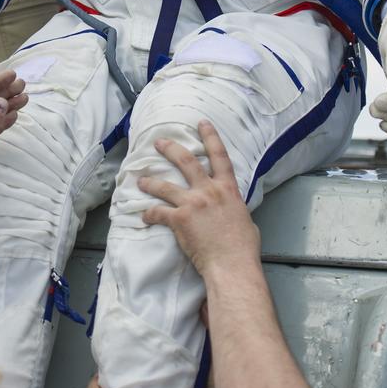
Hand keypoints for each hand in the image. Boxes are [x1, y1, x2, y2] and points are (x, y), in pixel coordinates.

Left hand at [138, 120, 259, 278]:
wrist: (232, 264)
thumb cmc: (243, 247)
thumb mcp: (245, 220)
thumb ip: (235, 209)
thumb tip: (232, 210)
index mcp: (228, 189)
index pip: (219, 156)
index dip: (210, 136)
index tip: (201, 123)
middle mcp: (209, 191)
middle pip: (186, 162)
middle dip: (170, 149)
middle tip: (159, 143)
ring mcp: (193, 204)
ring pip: (165, 186)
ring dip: (150, 182)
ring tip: (140, 180)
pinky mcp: (179, 220)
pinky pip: (158, 213)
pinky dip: (149, 214)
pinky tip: (144, 216)